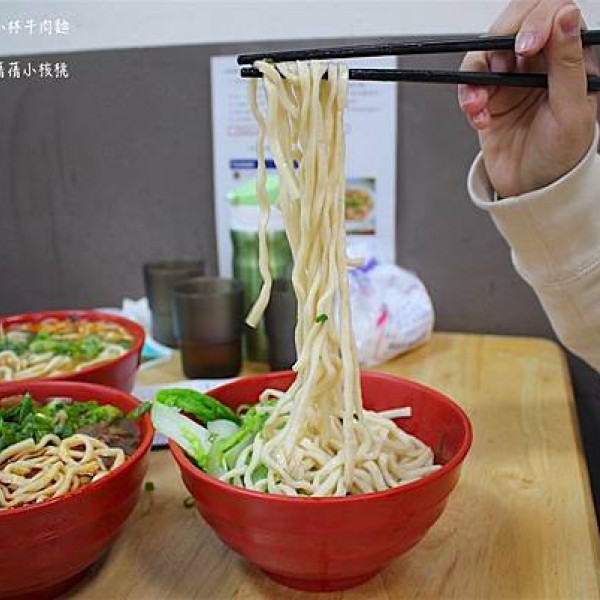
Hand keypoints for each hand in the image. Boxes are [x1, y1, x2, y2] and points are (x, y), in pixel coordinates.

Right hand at [459, 0, 597, 197]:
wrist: (532, 189)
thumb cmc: (561, 155)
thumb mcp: (572, 110)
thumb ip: (567, 62)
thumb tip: (565, 16)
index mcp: (570, 57)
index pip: (552, 14)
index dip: (535, 21)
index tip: (525, 47)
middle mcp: (539, 62)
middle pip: (513, 25)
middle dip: (499, 45)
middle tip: (497, 71)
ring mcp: (511, 78)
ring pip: (485, 53)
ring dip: (476, 75)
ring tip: (480, 104)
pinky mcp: (488, 96)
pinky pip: (469, 83)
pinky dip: (468, 98)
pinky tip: (479, 117)